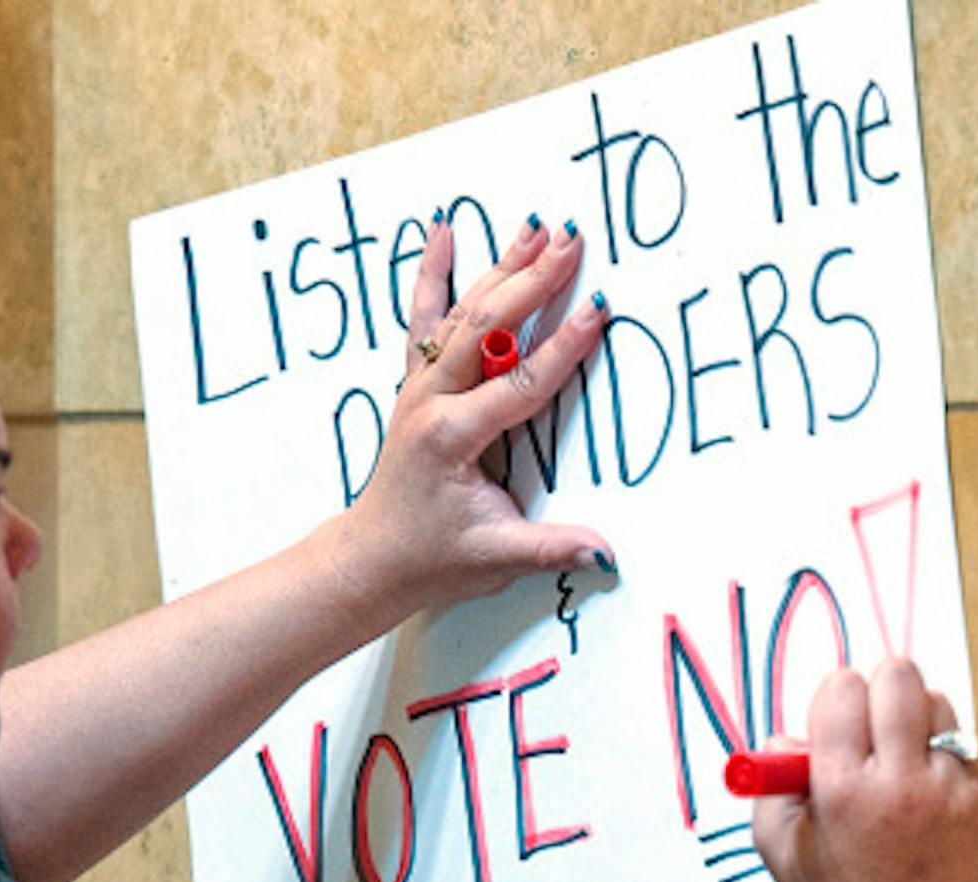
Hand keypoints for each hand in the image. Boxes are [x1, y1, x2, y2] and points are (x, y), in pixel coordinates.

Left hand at [331, 216, 614, 616]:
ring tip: (535, 228)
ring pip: (461, 314)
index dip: (563, 346)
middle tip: (572, 241)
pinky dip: (432, 274)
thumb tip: (604, 553)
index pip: (520, 383)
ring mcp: (419, 388)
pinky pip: (423, 319)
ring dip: (500, 269)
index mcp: (453, 437)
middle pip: (488, 328)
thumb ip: (549, 548)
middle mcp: (430, 401)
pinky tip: (441, 231)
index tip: (597, 308)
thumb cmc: (431, 557)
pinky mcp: (416, 384)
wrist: (373, 556)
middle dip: (532, 282)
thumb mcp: (494, 557)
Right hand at [752, 659, 977, 881]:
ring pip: (942, 709)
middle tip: (874, 724)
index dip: (835, 699)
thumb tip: (795, 731)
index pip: (844, 687)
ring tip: (903, 766)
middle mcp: (899, 785)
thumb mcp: (773, 841)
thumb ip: (774, 775)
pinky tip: (928, 803)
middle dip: (881, 690)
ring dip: (918, 724)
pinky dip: (947, 765)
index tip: (835, 722)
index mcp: (840, 787)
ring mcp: (950, 797)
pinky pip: (969, 754)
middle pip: (900, 678)